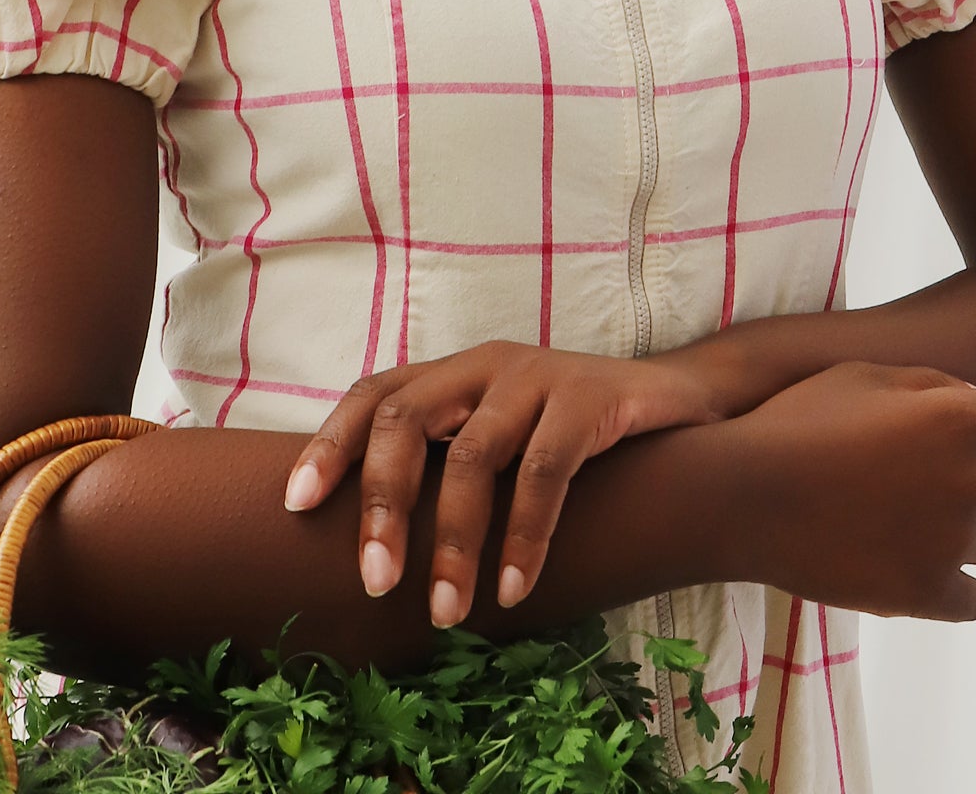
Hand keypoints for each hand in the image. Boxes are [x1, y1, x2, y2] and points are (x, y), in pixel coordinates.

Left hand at [281, 340, 719, 625]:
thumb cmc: (574, 440)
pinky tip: (514, 586)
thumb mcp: (502, 442)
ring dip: (455, 540)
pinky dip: (525, 533)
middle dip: (383, 504)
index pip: (375, 396)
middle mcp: (486, 365)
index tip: (295, 507)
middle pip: (406, 419)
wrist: (680, 406)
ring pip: (475, 455)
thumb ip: (450, 467)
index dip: (330, 445)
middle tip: (376, 582)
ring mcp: (539, 376)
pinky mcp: (591, 398)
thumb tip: (373, 551)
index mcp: (455, 374)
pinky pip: (545, 470)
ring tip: (448, 610)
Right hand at [732, 361, 975, 620]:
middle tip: (945, 478)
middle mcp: (975, 477)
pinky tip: (920, 567)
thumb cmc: (798, 420)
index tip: (975, 437)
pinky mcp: (933, 593)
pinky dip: (956, 586)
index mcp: (964, 417)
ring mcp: (957, 541)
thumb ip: (932, 383)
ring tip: (925, 524)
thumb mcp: (862, 375)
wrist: (745, 494)